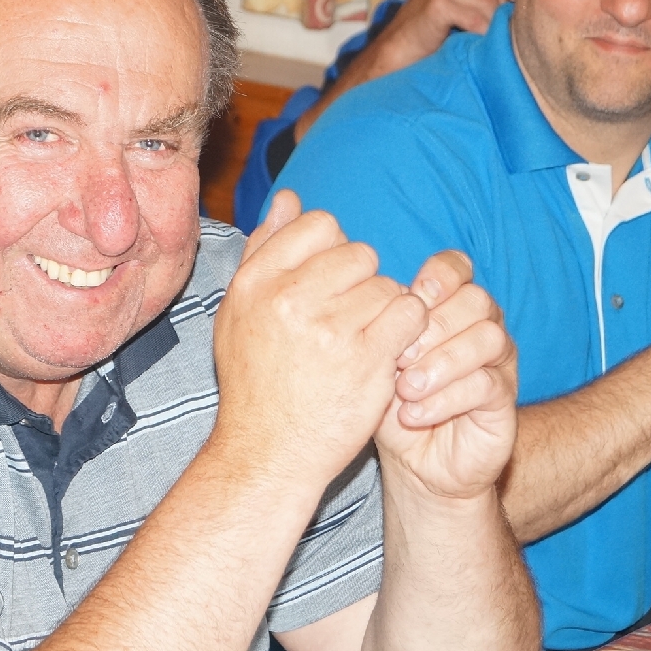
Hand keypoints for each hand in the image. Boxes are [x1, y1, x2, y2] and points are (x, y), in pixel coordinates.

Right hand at [214, 191, 428, 488]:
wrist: (268, 452)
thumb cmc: (255, 382)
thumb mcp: (241, 312)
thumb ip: (266, 251)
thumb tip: (290, 198)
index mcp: (256, 283)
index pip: (319, 225)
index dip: (334, 252)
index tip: (329, 286)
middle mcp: (288, 299)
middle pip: (359, 253)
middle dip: (363, 283)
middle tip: (350, 319)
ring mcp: (329, 328)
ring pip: (388, 285)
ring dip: (386, 312)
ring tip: (365, 342)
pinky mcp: (368, 358)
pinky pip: (409, 314)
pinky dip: (408, 331)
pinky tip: (389, 352)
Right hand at [374, 0, 506, 69]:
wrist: (396, 51)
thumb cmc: (431, 29)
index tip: (503, 16)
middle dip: (500, 12)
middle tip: (495, 31)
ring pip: (490, 4)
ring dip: (490, 26)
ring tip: (482, 38)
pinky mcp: (438, 3)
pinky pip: (477, 19)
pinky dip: (480, 35)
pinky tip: (473, 42)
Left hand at [375, 252, 516, 500]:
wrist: (415, 461)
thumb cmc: (392, 402)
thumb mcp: (378, 363)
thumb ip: (382, 331)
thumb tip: (375, 303)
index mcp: (450, 307)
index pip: (458, 268)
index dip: (440, 275)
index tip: (412, 295)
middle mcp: (481, 327)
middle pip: (476, 300)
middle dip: (433, 325)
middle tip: (397, 356)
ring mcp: (498, 363)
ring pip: (488, 338)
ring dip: (441, 362)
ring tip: (405, 389)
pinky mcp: (505, 400)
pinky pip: (486, 384)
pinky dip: (445, 398)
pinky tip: (413, 414)